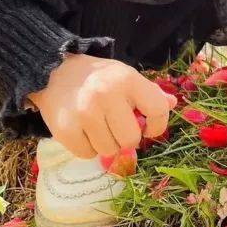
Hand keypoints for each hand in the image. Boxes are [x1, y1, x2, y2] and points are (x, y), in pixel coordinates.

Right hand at [26, 54, 176, 159]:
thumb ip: (150, 92)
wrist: (53, 72)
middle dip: (127, 138)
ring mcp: (84, 114)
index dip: (157, 125)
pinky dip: (87, 147)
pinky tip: (83, 131)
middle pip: (131, 139)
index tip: (148, 127)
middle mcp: (106, 95)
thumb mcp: (126, 76)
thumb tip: (172, 104)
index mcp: (127, 79)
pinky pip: (87, 154)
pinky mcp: (65, 129)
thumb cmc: (97, 77)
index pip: (157, 110)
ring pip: (109, 151)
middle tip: (117, 127)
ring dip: (106, 144)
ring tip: (98, 127)